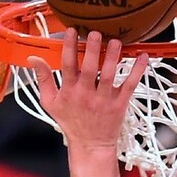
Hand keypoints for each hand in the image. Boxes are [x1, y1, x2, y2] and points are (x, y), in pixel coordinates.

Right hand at [27, 29, 147, 152]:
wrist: (90, 146)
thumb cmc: (71, 122)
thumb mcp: (50, 103)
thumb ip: (43, 80)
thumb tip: (33, 59)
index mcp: (70, 92)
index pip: (68, 66)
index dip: (69, 48)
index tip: (72, 31)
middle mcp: (87, 95)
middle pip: (90, 69)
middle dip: (93, 50)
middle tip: (96, 33)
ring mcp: (104, 100)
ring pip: (109, 76)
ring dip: (113, 57)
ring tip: (115, 41)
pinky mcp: (119, 105)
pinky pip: (129, 85)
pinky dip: (137, 71)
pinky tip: (142, 56)